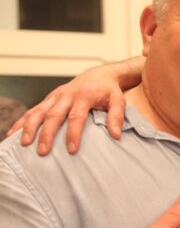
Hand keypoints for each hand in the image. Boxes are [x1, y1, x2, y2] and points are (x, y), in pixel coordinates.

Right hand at [8, 57, 143, 154]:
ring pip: (38, 111)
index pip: (76, 117)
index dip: (73, 133)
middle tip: (43, 152)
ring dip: (29, 127)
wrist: (99, 75)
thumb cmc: (109, 90)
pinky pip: (33, 110)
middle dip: (47, 134)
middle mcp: (66, 95)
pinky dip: (22, 121)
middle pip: (53, 115)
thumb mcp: (118, 100)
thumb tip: (116, 135)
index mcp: (83, 96)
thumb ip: (117, 116)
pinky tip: (13, 134)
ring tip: (24, 144)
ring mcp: (55, 96)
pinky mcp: (49, 99)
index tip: (71, 150)